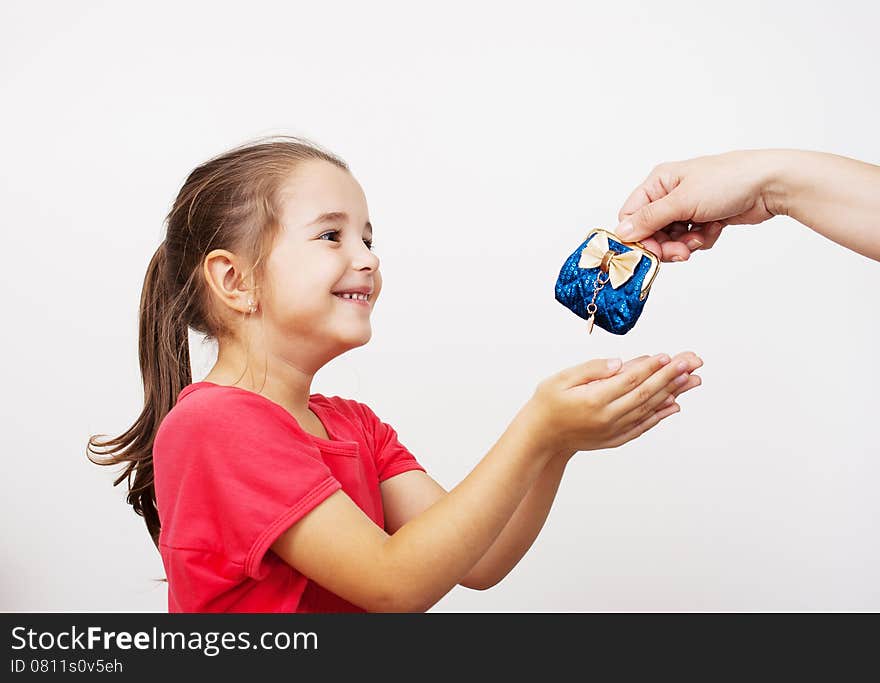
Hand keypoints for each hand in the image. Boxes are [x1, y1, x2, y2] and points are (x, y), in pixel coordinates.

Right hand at [527, 351, 702, 453]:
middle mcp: (607, 417)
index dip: (650, 367)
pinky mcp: (615, 438)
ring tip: (692, 379)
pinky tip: (675, 405)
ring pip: (648, 409)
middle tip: (690, 363)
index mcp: (593, 399)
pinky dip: (660, 415)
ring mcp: (613, 430)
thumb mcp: (561, 379)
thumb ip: (591, 369)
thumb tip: (619, 363)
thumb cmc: (548, 403)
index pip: (629, 380)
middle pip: (645, 394)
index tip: (667, 355)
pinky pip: (643, 426)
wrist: (540, 436)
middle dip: (670, 377)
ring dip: (672, 393)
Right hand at [614, 150, 783, 261]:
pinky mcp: (704, 219)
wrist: (770, 184)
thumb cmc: (728, 181)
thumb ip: (649, 219)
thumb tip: (621, 232)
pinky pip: (690, 240)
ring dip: (685, 244)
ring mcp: (688, 207)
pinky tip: (715, 228)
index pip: (631, 215)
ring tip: (700, 238)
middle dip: (665, 245)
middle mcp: (670, 194)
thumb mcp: (682, 201)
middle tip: (680, 253)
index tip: (650, 252)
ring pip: (671, 239)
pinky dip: (701, 240)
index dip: (637, 237)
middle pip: (651, 231)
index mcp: (659, 182)